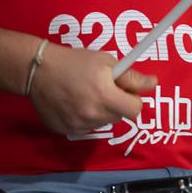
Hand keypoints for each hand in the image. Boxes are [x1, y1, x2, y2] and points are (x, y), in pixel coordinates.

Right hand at [28, 43, 155, 135]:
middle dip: (117, 104)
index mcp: (105, 96)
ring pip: (102, 123)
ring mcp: (77, 125)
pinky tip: (74, 103)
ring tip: (87, 94)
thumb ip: (131, 76)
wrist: (38, 70)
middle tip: (104, 88)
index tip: (126, 91)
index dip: (134, 99)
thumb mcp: (106, 62)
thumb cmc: (75, 62)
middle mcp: (92, 114)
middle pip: (119, 116)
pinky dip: (85, 118)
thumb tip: (153, 84)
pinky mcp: (65, 130)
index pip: (135, 110)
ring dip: (101, 111)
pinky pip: (85, 127)